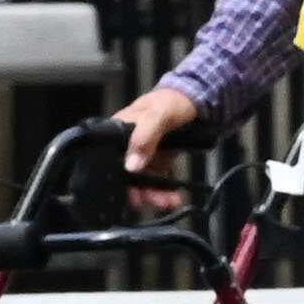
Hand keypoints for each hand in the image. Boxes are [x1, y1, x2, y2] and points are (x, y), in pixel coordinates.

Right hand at [114, 85, 203, 213]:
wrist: (195, 101)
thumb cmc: (169, 102)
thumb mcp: (156, 117)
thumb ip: (143, 139)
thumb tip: (131, 166)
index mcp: (118, 133)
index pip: (109, 161)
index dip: (117, 180)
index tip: (131, 195)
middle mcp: (127, 147)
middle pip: (126, 177)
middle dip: (141, 194)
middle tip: (157, 202)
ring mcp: (144, 156)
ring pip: (143, 184)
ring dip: (156, 196)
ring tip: (171, 201)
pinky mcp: (158, 163)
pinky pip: (158, 182)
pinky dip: (166, 192)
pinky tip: (176, 196)